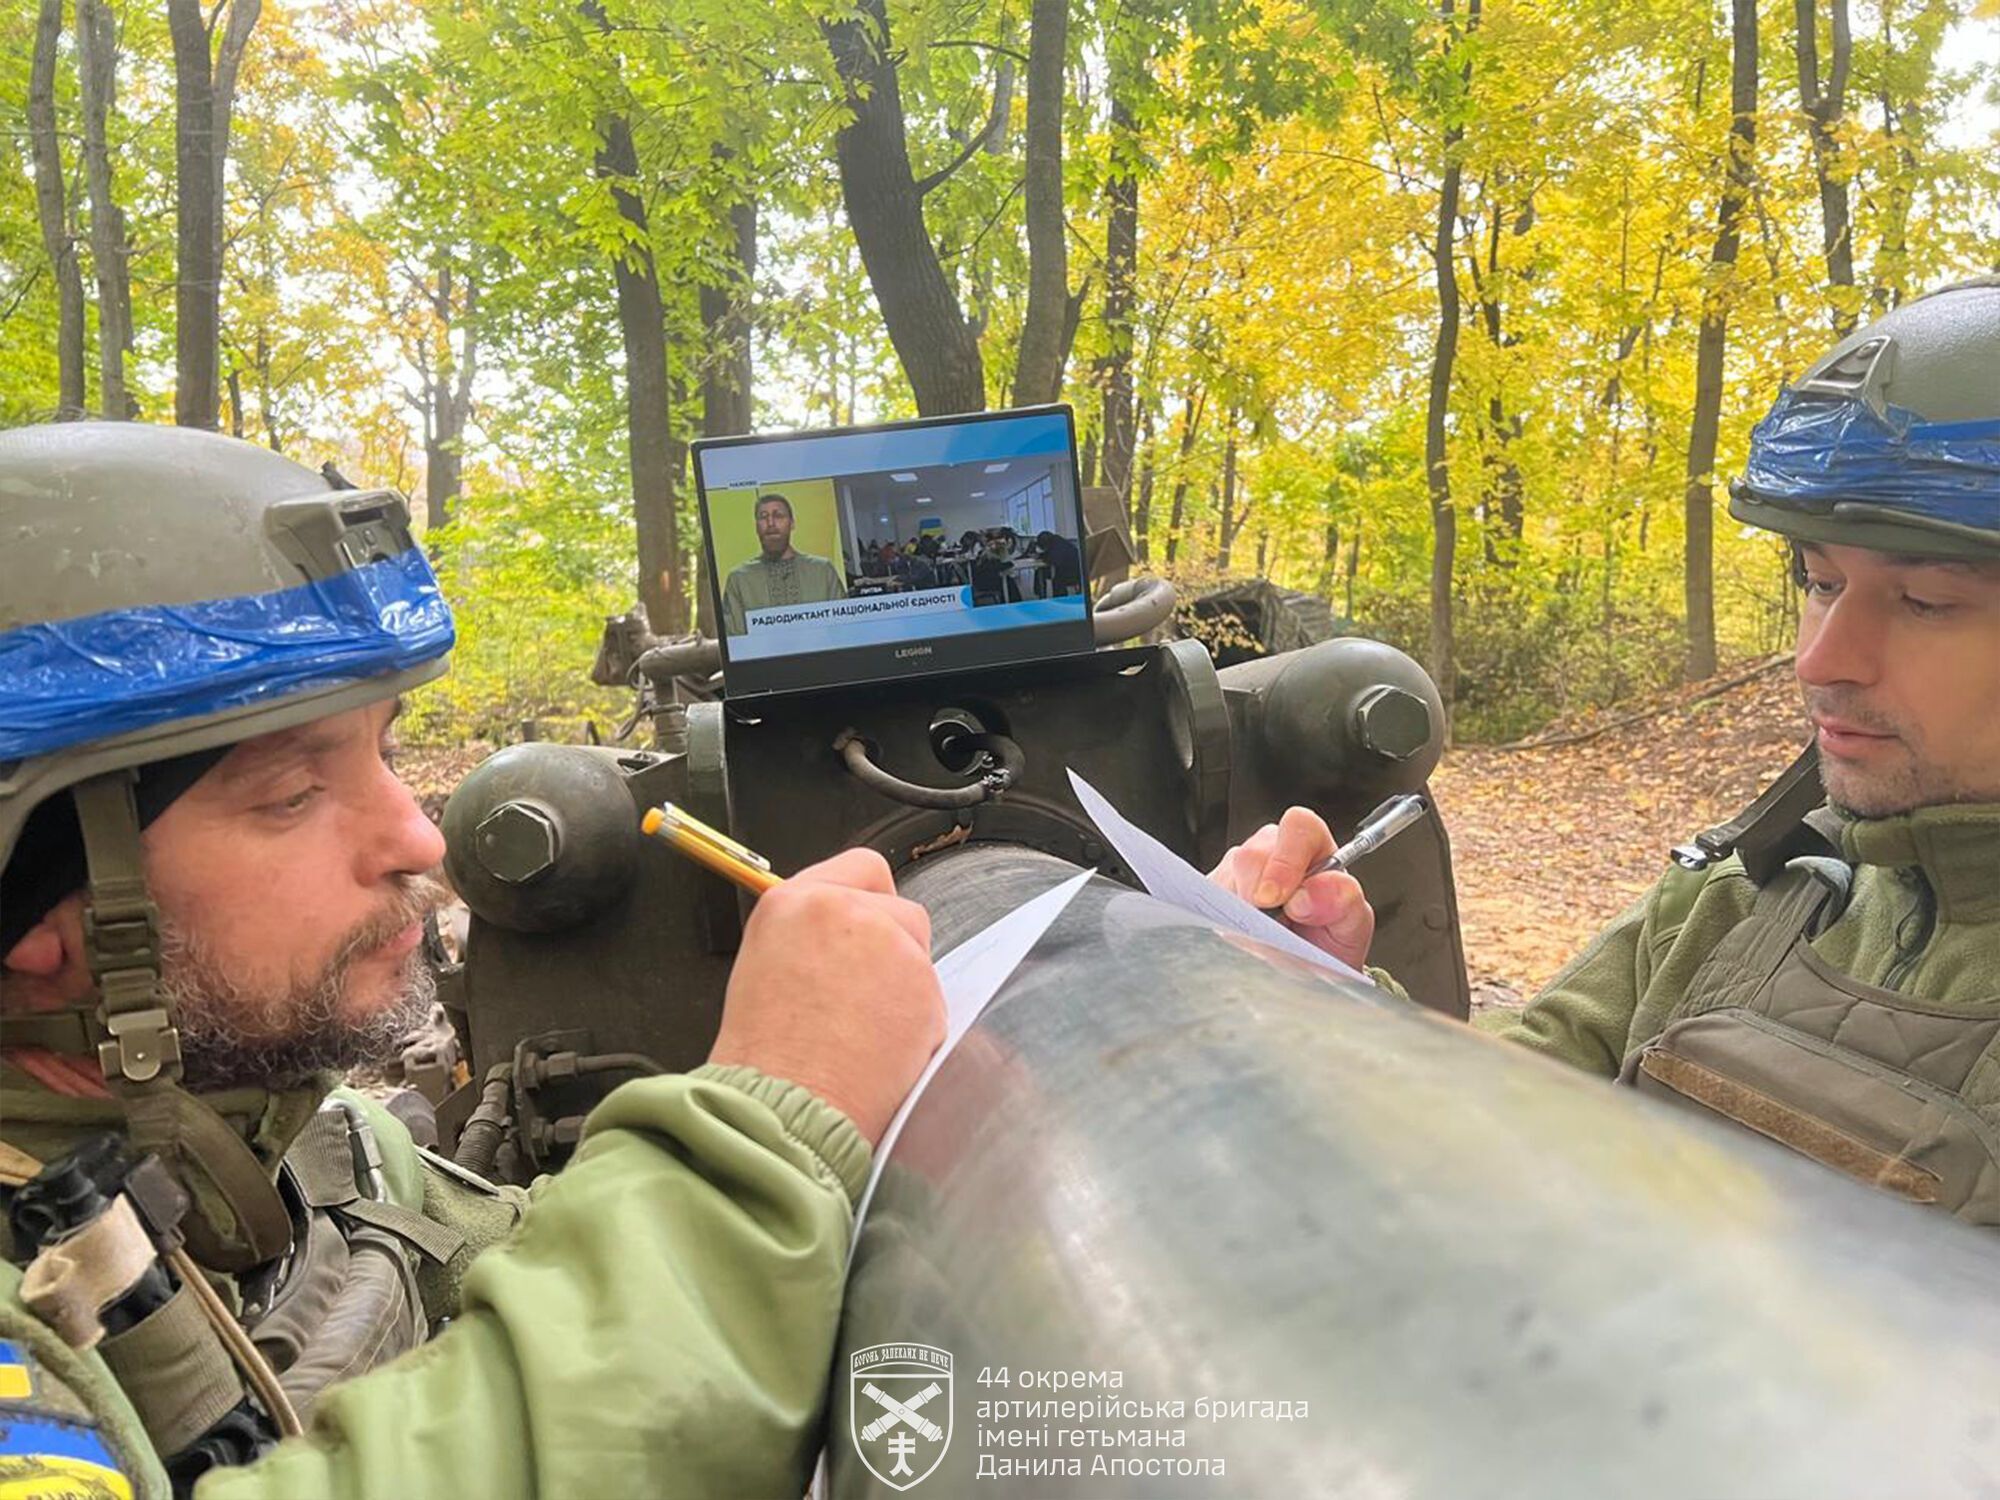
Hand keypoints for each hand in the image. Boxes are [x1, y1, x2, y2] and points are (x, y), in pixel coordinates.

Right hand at [708, 848, 944, 1145]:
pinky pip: (932, 1000)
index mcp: (794, 902)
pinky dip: (917, 1024)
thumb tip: (844, 935)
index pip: (862, 868)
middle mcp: (845, 911)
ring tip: (863, 1032)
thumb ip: (810, 936)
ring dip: (905, 987)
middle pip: (901, 910)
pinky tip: (881, 1051)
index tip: (866, 928)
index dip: (868, 901)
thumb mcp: (764, 967)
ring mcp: (890, 946)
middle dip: (892, 948)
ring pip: (919, 956)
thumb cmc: (762, 1057)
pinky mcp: (923, 988)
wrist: (781, 1109)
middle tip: (859, 997)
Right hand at [1210, 806, 1374, 970]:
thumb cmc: (1331, 940)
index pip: (1298, 827)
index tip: (1280, 898)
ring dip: (1243, 919)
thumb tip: (1309, 894)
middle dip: (1258, 897)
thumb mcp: (1351, 926)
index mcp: (1311, 846)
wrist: (1309, 970)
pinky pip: (1206, 906)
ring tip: (1267, 940)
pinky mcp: (1212, 896)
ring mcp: (1236, 872)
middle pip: (1251, 856)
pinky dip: (1225, 928)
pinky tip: (1245, 940)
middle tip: (1272, 929)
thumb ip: (1344, 902)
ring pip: (1223, 883)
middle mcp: (1270, 851)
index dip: (1287, 860)